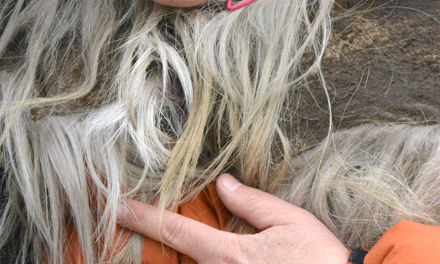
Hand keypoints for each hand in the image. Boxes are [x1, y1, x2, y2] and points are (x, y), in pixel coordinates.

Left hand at [117, 173, 348, 263]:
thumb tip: (223, 183)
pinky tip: (223, 253)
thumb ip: (252, 203)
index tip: (116, 206)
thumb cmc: (323, 262)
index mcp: (230, 254)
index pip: (176, 230)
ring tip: (185, 237)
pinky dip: (207, 262)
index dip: (142, 216)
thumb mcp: (291, 221)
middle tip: (139, 219)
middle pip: (182, 260)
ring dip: (189, 257)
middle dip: (163, 243)